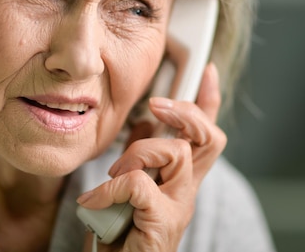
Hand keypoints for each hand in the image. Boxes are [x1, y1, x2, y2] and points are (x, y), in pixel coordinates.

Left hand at [78, 63, 226, 251]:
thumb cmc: (120, 233)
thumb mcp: (129, 186)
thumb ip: (142, 156)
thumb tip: (145, 121)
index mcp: (179, 179)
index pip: (206, 134)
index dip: (210, 101)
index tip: (208, 71)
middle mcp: (186, 191)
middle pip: (209, 137)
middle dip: (185, 112)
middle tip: (157, 106)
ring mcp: (179, 206)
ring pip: (177, 152)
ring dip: (139, 152)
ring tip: (115, 171)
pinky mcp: (164, 223)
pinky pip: (139, 184)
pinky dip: (111, 188)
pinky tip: (94, 202)